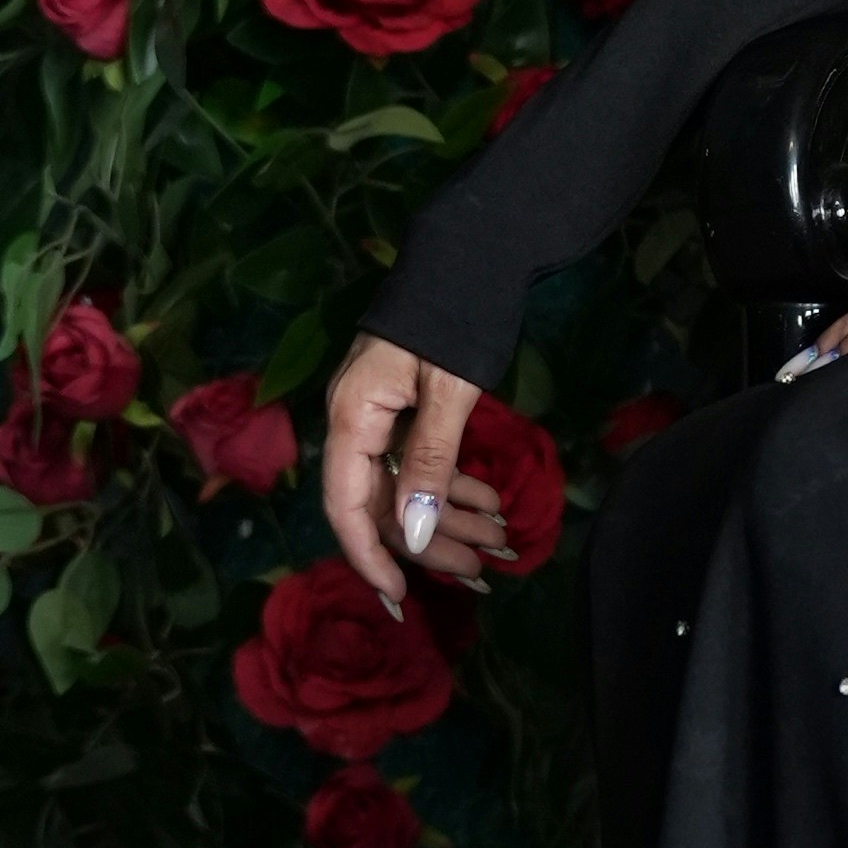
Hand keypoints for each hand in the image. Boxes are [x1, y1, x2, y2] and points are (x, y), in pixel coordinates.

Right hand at [320, 332, 511, 610]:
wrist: (471, 250)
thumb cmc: (456, 314)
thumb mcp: (449, 391)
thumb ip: (431, 461)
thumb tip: (416, 533)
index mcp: (352, 416)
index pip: (345, 505)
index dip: (369, 556)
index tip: (399, 597)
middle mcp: (356, 422)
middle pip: (382, 502)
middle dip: (432, 542)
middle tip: (483, 575)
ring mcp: (381, 416)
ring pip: (408, 487)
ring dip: (452, 519)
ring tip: (501, 545)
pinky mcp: (407, 410)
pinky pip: (424, 463)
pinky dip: (456, 486)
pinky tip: (493, 505)